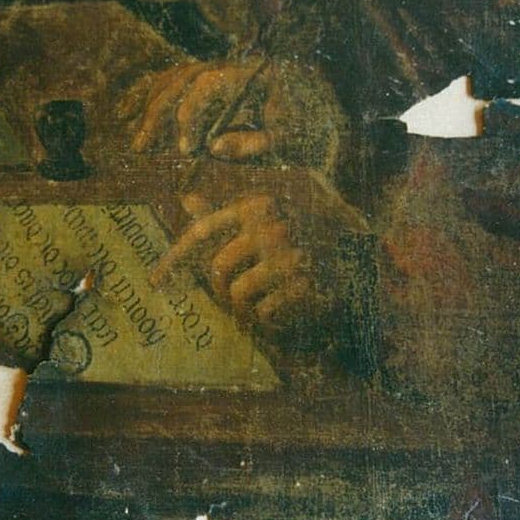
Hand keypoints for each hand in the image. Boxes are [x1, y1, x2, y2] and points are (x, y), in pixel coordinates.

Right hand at [119, 57, 345, 174]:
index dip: (192, 117)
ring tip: (140, 143)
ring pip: (175, 79)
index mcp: (251, 75)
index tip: (186, 149)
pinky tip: (142, 123)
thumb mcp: (289, 141)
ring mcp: (219, 71)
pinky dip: (158, 101)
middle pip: (183, 79)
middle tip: (142, 147)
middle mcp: (230, 66)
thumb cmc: (306, 128)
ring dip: (152, 109)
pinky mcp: (213, 82)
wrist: (319, 111)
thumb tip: (213, 148)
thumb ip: (254, 144)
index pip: (208, 86)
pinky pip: (178, 84)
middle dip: (159, 113)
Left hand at [152, 194, 325, 328]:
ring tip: (256, 311)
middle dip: (220, 292)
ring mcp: (288, 256)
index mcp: (257, 205)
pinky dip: (267, 320)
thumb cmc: (306, 231)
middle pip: (218, 269)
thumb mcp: (270, 210)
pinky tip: (280, 315)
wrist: (363, 252)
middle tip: (234, 303)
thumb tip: (185, 199)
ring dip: (243, 310)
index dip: (174, 258)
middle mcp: (270, 227)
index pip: (202, 232)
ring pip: (238, 294)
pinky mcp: (304, 284)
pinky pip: (265, 312)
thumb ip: (228, 210)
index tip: (156, 281)